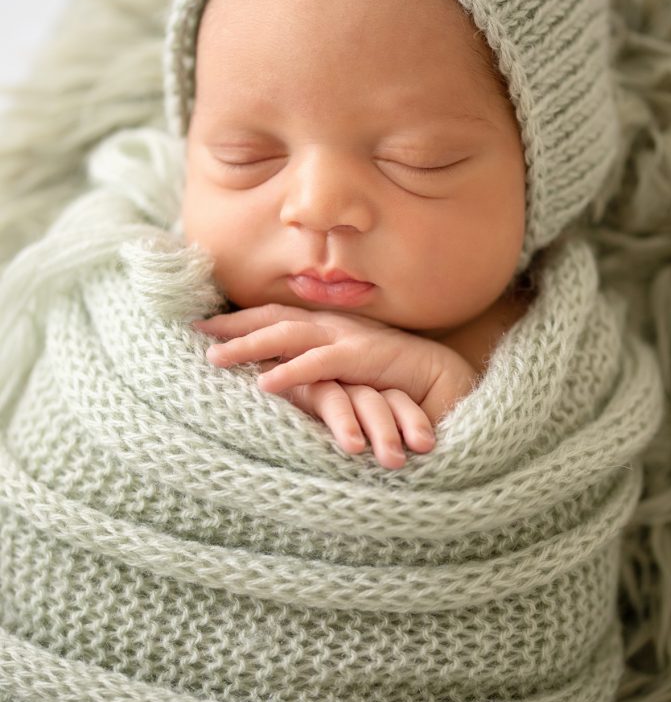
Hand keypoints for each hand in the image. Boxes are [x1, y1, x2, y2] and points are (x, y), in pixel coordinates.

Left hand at [193, 303, 477, 468]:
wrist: (443, 379)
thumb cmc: (392, 379)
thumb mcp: (345, 371)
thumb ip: (317, 369)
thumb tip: (275, 376)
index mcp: (327, 326)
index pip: (274, 317)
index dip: (238, 320)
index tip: (202, 326)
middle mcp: (333, 326)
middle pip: (273, 319)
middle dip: (233, 325)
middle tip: (195, 331)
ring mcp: (348, 338)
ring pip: (288, 336)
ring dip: (250, 346)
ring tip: (215, 358)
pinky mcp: (364, 358)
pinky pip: (321, 364)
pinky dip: (292, 373)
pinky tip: (265, 384)